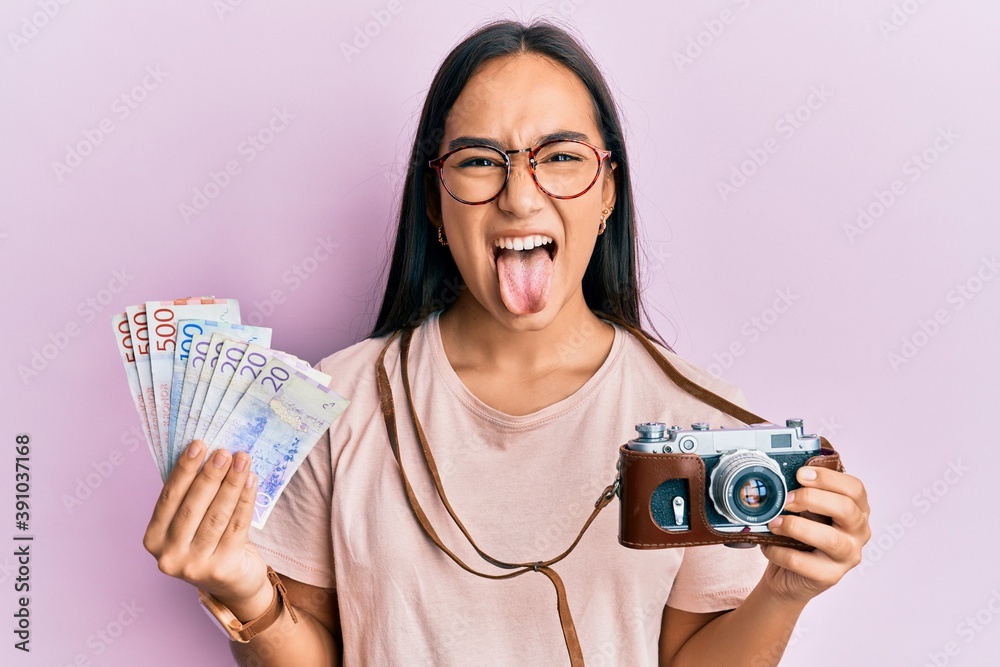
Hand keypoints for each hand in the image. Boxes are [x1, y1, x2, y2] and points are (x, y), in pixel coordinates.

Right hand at [142, 440, 269, 607]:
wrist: (234, 584)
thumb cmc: (210, 544)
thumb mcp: (191, 524)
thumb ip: (190, 497)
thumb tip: (206, 453)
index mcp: (154, 539)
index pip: (168, 498)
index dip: (184, 470)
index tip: (198, 445)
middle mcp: (169, 555)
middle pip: (193, 506)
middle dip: (210, 475)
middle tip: (225, 451)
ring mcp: (194, 566)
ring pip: (217, 515)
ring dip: (231, 483)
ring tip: (242, 460)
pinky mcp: (222, 569)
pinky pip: (236, 526)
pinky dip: (245, 500)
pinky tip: (251, 481)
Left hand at [758, 466, 871, 605]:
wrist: (788, 573)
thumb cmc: (799, 534)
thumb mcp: (804, 509)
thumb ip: (802, 493)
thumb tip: (782, 476)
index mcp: (857, 509)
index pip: (854, 488)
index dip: (827, 478)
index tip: (800, 474)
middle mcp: (859, 532)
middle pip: (846, 509)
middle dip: (811, 499)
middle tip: (786, 499)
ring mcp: (848, 556)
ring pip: (830, 539)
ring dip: (796, 527)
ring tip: (774, 523)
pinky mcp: (831, 576)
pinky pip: (805, 563)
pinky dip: (781, 552)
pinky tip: (769, 546)